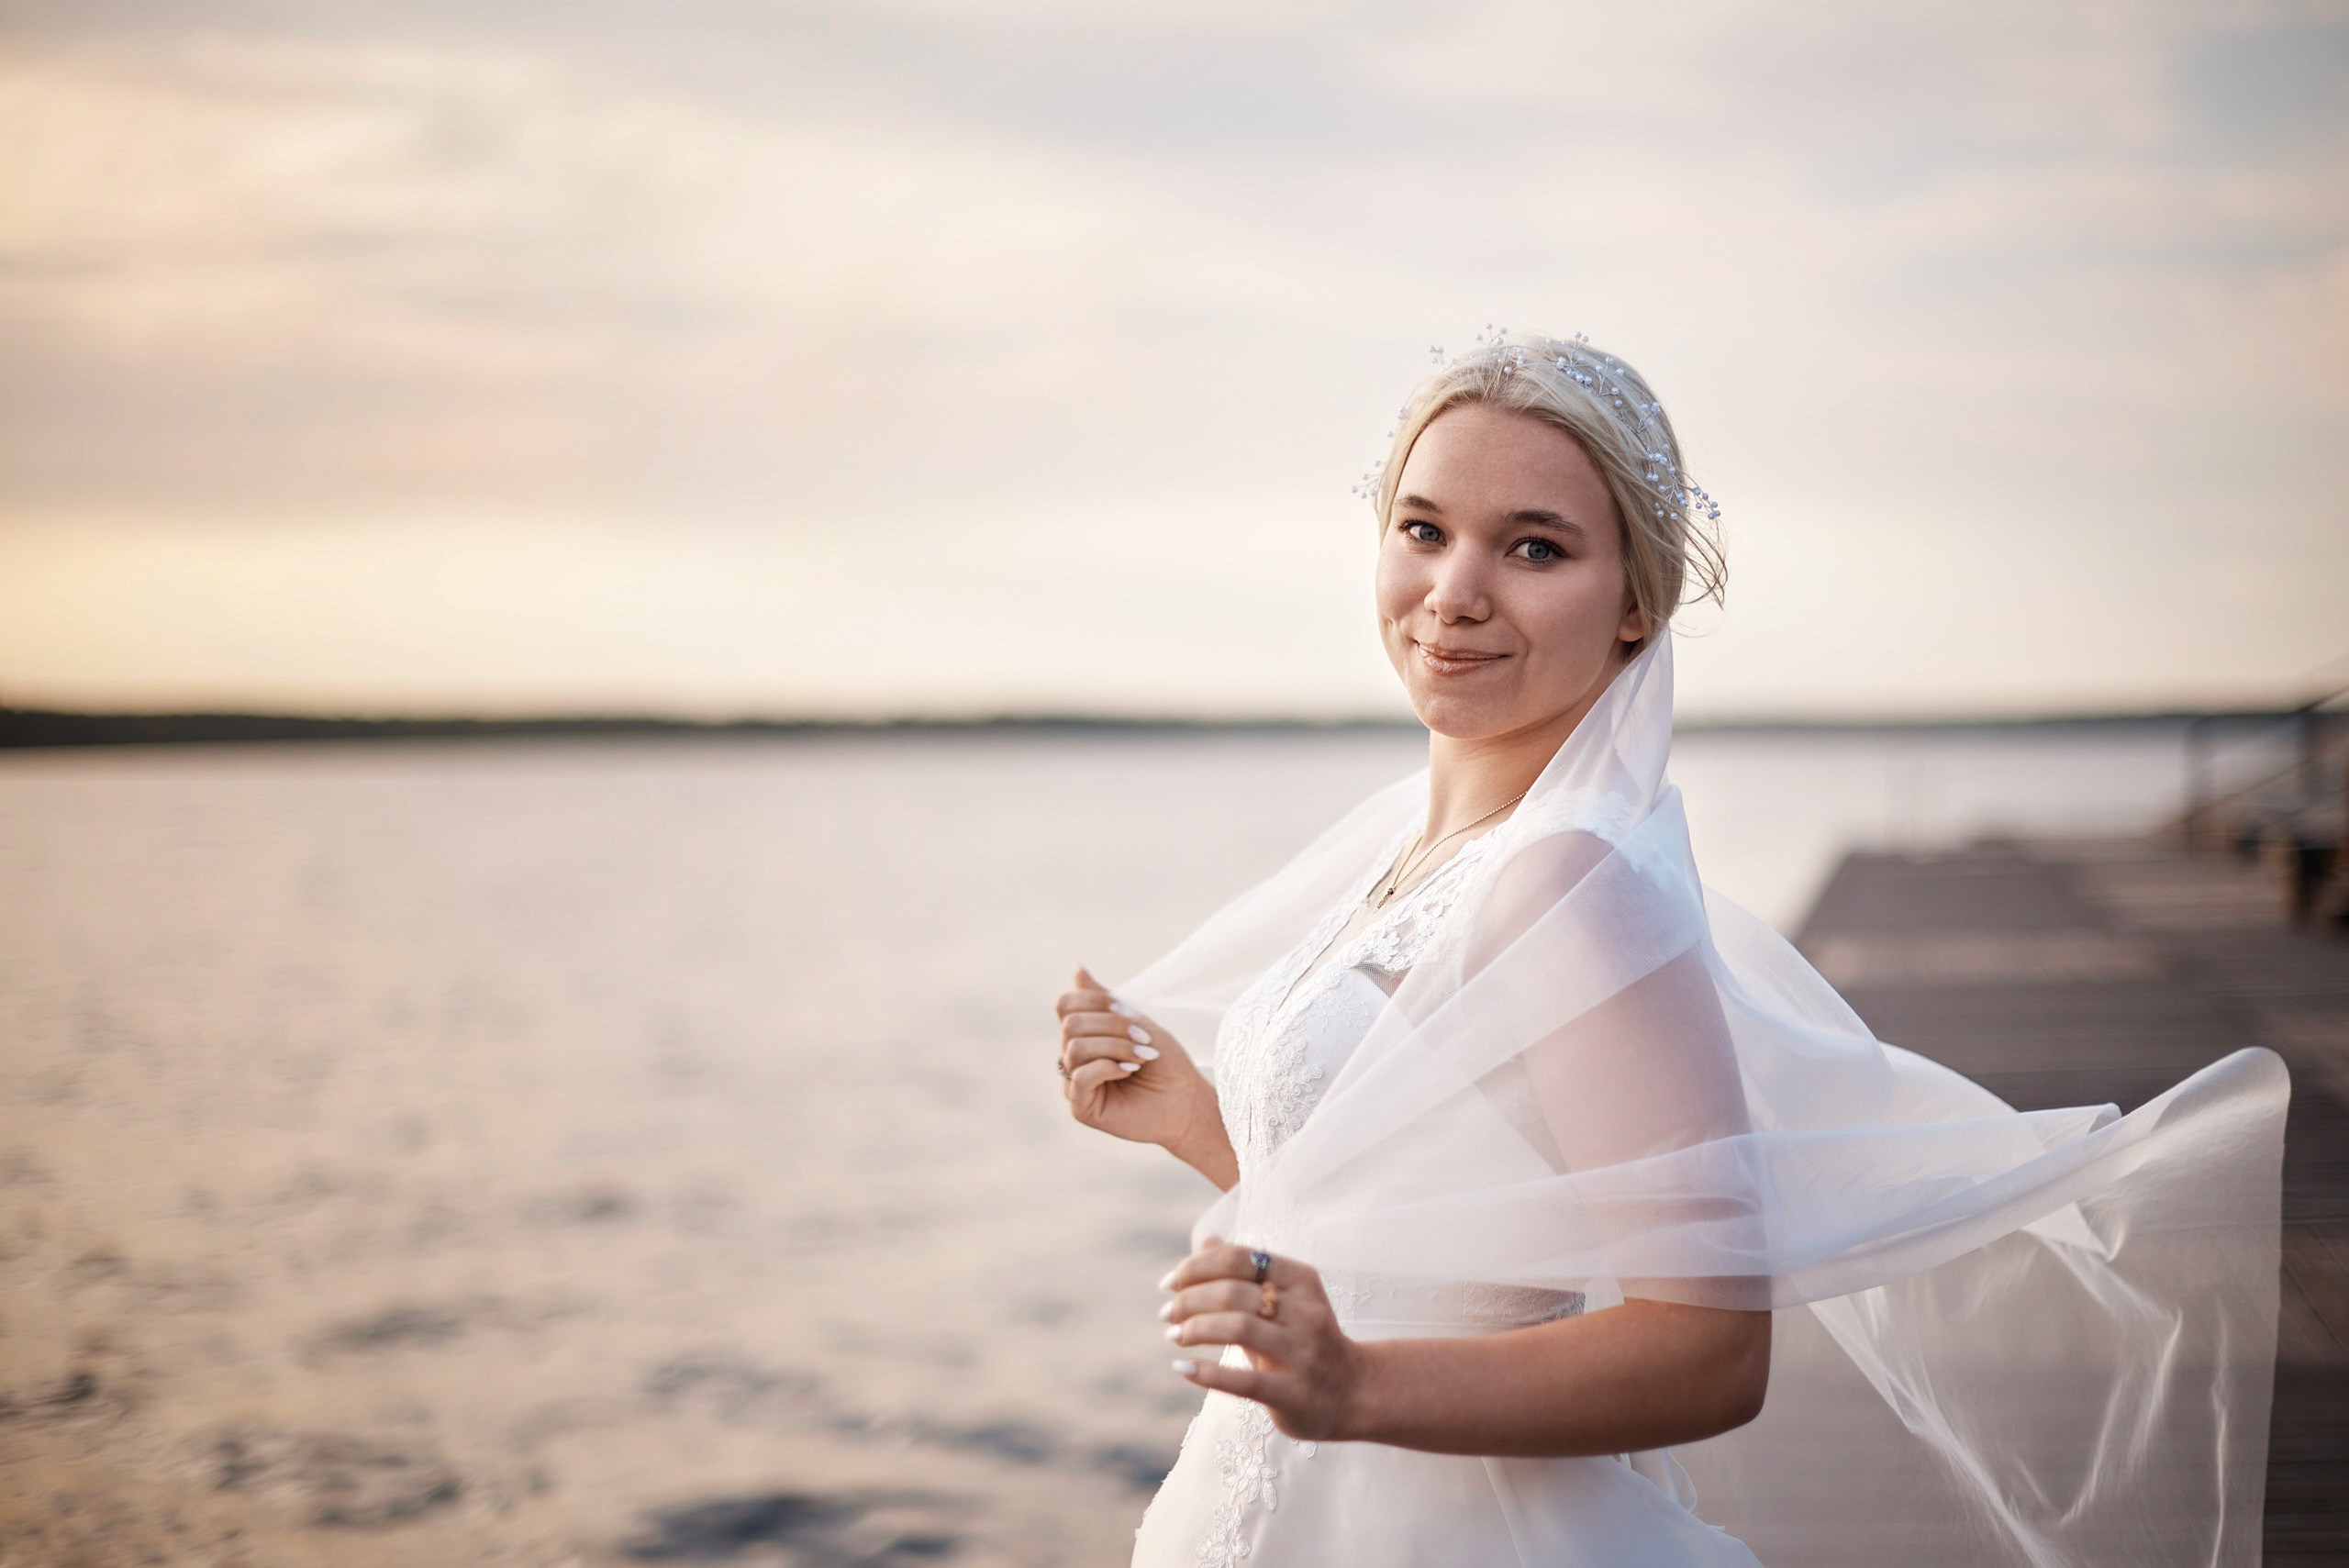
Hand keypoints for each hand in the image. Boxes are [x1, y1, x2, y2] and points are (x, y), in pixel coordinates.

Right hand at [1054, 968, 1227, 1169]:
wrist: (1187, 1100)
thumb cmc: (1165, 1062)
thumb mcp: (1135, 1022)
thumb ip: (1104, 999)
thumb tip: (1077, 967)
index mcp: (1084, 1035)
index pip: (1066, 1005)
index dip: (1096, 1001)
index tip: (1130, 1012)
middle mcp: (1073, 1058)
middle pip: (1071, 1024)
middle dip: (1112, 1026)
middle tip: (1144, 1038)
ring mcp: (1074, 1084)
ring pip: (1075, 1048)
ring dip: (1116, 1047)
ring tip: (1143, 1057)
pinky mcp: (1081, 1108)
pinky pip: (1080, 1077)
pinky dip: (1108, 1068)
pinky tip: (1129, 1071)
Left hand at [1161, 1237, 1364, 1441]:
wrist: (1353, 1393)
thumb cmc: (1304, 1339)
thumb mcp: (1283, 1299)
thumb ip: (1243, 1271)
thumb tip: (1206, 1240)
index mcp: (1302, 1280)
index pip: (1240, 1258)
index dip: (1196, 1267)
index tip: (1169, 1283)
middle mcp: (1305, 1312)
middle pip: (1233, 1292)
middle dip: (1189, 1300)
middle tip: (1167, 1313)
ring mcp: (1301, 1354)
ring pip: (1237, 1328)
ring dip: (1194, 1329)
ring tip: (1174, 1336)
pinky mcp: (1293, 1393)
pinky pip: (1243, 1380)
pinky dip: (1207, 1372)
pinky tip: (1182, 1367)